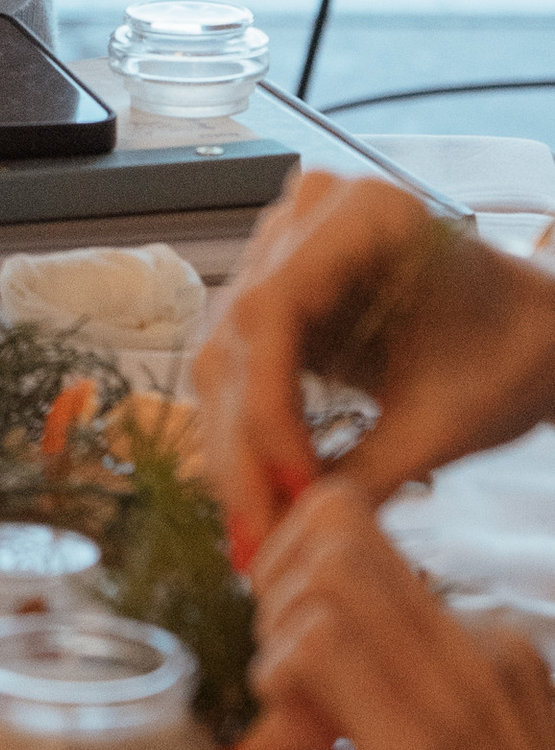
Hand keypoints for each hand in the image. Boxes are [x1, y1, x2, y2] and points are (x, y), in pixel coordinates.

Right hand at [193, 172, 554, 560]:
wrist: (530, 333)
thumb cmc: (512, 352)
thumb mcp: (452, 417)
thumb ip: (372, 470)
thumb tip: (294, 533)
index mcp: (362, 214)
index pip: (272, 308)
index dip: (269, 404)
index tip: (295, 486)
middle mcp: (304, 216)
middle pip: (238, 337)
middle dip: (246, 445)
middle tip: (258, 535)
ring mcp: (281, 250)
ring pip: (224, 357)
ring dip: (236, 448)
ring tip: (256, 529)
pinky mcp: (273, 294)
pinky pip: (237, 368)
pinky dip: (246, 435)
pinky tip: (260, 495)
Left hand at [228, 477, 554, 749]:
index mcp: (488, 653)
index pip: (358, 537)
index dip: (290, 573)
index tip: (279, 647)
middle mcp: (480, 651)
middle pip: (337, 527)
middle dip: (273, 585)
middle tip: (278, 684)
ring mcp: (457, 692)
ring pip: (328, 573)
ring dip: (280, 636)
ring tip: (296, 726)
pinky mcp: (423, 749)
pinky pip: (323, 647)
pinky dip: (282, 683)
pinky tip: (298, 747)